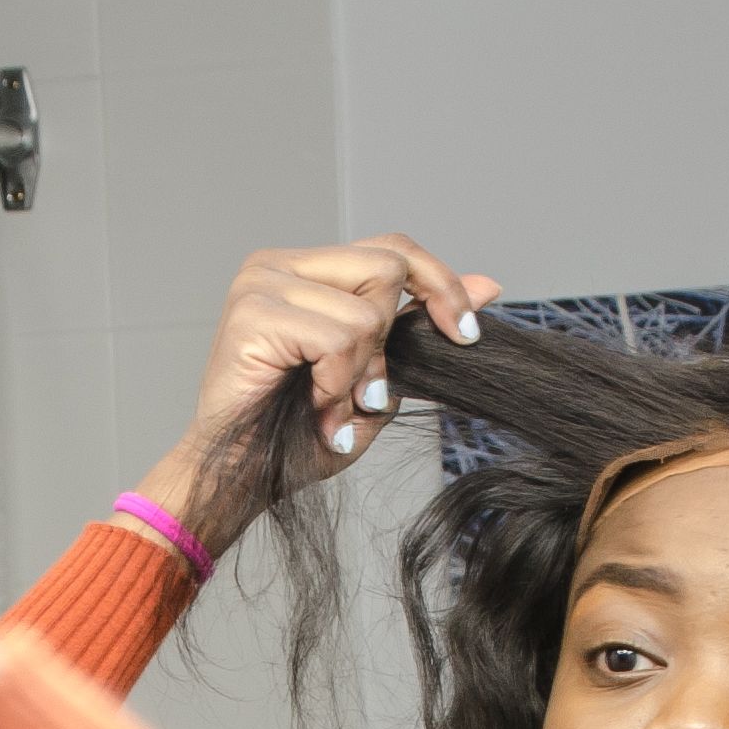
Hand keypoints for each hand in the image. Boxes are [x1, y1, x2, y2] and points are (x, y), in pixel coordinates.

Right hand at [128, 236, 496, 548]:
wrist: (239, 480)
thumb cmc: (296, 436)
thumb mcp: (377, 376)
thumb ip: (421, 326)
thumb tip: (490, 283)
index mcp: (305, 271)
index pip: (392, 248)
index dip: (439, 283)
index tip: (466, 334)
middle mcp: (278, 264)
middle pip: (387, 266)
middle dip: (391, 340)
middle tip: (366, 393)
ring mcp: (262, 283)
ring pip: (366, 311)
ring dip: (359, 375)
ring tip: (328, 409)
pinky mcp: (254, 313)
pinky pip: (337, 338)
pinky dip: (336, 385)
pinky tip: (315, 411)